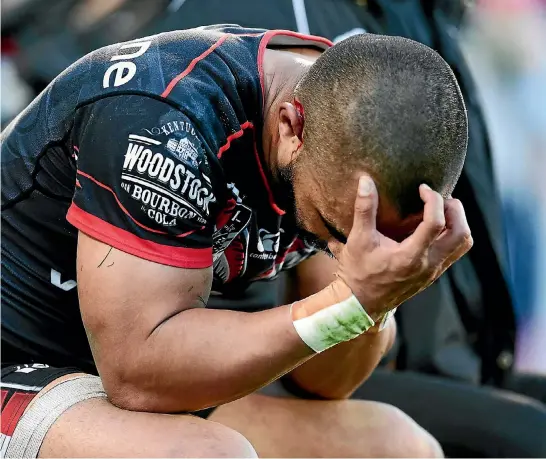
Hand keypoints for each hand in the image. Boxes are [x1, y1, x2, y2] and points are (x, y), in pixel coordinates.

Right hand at [332, 175, 472, 319]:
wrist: (360, 304)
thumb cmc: (357, 272)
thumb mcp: (358, 239)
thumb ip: (364, 209)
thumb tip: (366, 180)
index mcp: (410, 257)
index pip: (436, 223)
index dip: (433, 199)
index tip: (422, 188)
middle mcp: (428, 266)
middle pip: (461, 233)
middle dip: (454, 209)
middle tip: (436, 198)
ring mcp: (433, 272)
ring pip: (462, 244)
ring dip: (456, 222)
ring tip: (438, 209)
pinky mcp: (432, 274)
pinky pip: (453, 251)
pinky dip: (449, 234)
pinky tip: (430, 226)